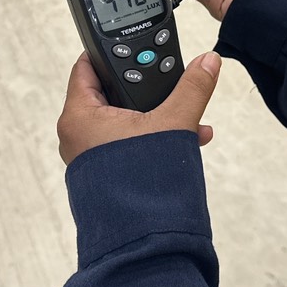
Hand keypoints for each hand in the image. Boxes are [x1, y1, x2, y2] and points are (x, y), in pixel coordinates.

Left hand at [58, 49, 221, 165]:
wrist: (144, 238)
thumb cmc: (142, 181)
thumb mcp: (174, 123)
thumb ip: (192, 88)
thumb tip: (208, 61)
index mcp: (79, 116)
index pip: (87, 67)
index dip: (113, 55)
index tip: (135, 48)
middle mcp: (77, 136)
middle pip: (110, 94)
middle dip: (146, 88)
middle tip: (168, 79)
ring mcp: (90, 157)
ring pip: (125, 122)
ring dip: (157, 116)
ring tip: (189, 114)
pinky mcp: (105, 174)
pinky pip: (128, 144)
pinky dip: (153, 137)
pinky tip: (188, 138)